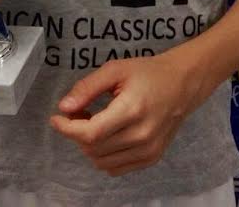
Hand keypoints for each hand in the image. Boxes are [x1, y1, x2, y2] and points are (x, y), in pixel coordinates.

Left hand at [49, 44, 214, 176]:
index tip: (56, 118)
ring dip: (89, 145)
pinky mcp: (151, 158)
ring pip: (101, 162)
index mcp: (132, 110)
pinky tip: (107, 134)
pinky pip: (115, 168)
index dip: (67, 129)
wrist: (182, 84)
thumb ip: (87, 87)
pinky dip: (103, 155)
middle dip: (76, 132)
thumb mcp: (115, 70)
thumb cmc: (147, 73)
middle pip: (93, 148)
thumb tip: (63, 107)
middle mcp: (141, 136)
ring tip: (93, 121)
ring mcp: (148, 151)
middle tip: (78, 111)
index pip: (90, 133)